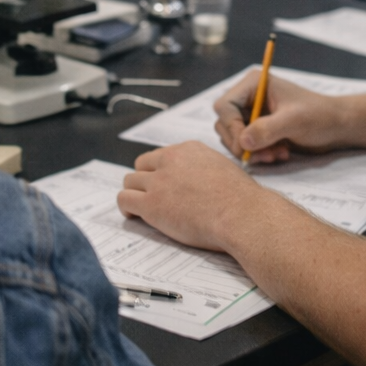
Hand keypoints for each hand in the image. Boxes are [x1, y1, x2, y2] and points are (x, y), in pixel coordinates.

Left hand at [117, 142, 271, 252]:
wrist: (241, 215)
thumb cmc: (241, 200)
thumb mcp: (223, 169)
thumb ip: (203, 170)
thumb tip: (200, 182)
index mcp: (189, 149)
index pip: (162, 156)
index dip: (160, 172)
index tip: (164, 184)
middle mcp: (171, 160)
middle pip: (142, 165)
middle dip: (144, 180)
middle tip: (151, 196)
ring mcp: (159, 181)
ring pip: (129, 181)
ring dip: (134, 194)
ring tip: (140, 208)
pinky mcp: (151, 204)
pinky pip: (124, 199)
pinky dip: (126, 208)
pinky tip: (134, 215)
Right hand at [212, 73, 351, 164]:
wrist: (337, 127)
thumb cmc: (320, 116)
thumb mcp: (294, 121)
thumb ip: (267, 129)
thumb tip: (243, 141)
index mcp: (254, 84)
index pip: (225, 106)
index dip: (232, 128)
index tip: (247, 146)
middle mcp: (248, 97)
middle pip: (224, 124)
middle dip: (243, 143)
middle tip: (266, 154)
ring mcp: (252, 114)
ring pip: (234, 138)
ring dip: (252, 151)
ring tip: (276, 154)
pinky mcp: (258, 130)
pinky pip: (245, 146)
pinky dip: (259, 154)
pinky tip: (280, 153)